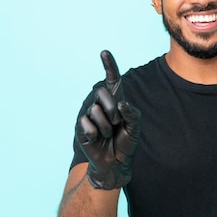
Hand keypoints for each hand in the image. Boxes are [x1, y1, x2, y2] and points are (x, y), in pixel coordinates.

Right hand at [76, 50, 140, 188]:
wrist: (116, 164)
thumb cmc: (126, 143)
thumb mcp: (135, 127)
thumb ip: (132, 113)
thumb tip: (121, 103)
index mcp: (116, 101)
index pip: (113, 80)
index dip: (109, 66)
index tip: (104, 52)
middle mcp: (101, 104)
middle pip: (102, 91)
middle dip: (112, 109)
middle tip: (116, 124)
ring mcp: (89, 115)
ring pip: (95, 110)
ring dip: (105, 126)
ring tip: (107, 135)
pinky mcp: (81, 127)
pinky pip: (86, 123)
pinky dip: (95, 133)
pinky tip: (96, 140)